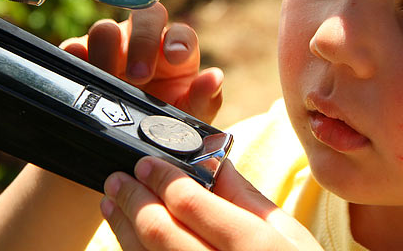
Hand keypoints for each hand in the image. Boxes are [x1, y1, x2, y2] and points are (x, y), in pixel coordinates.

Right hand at [60, 2, 222, 123]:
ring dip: (107, 50)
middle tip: (140, 75)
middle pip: (144, 17)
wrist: (124, 149)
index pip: (181, 34)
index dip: (178, 40)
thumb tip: (215, 77)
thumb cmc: (162, 124)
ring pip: (107, 29)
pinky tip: (79, 69)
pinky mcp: (81, 58)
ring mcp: (111, 48)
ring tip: (109, 79)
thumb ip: (205, 99)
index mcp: (175, 52)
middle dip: (143, 42)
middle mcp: (144, 42)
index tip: (177, 58)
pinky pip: (74, 47)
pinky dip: (75, 54)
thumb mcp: (187, 118)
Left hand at [100, 157, 322, 250]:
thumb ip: (248, 198)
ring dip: (124, 228)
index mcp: (253, 246)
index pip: (191, 202)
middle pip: (160, 231)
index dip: (162, 177)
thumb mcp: (290, 235)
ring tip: (112, 203)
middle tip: (118, 179)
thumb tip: (215, 160)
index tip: (146, 162)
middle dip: (133, 199)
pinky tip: (129, 240)